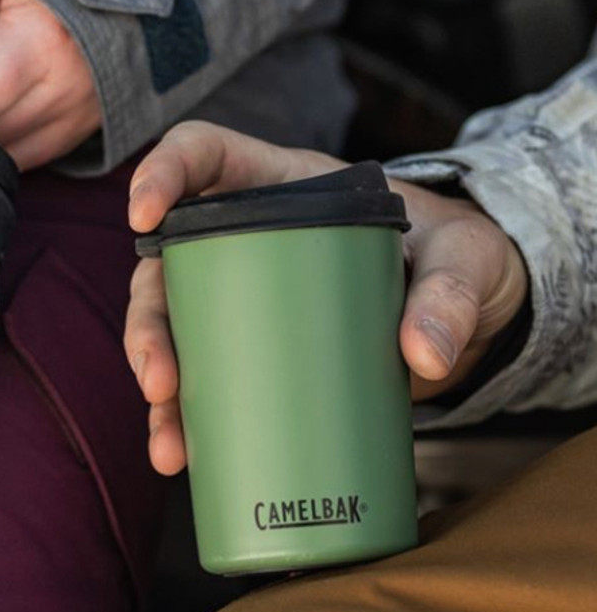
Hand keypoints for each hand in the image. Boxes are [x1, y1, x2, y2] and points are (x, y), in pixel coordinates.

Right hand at [125, 121, 529, 475]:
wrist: (468, 315)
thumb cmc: (457, 260)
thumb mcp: (466, 260)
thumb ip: (452, 294)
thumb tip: (423, 357)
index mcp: (283, 187)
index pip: (204, 154)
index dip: (163, 171)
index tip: (142, 214)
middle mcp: (246, 241)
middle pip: (167, 266)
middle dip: (149, 327)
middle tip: (161, 381)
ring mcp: (244, 300)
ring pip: (173, 332)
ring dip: (158, 390)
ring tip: (170, 446)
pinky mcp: (256, 352)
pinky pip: (203, 380)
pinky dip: (185, 422)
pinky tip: (181, 457)